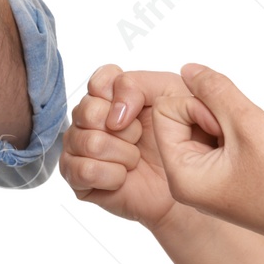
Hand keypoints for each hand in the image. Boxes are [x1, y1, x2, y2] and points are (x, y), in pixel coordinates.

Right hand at [61, 65, 191, 230]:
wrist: (187, 182)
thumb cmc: (181, 138)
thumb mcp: (171, 95)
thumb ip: (138, 84)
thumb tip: (114, 114)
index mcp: (108, 95)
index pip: (97, 82)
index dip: (120, 98)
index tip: (139, 112)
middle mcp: (88, 118)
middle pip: (88, 112)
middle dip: (125, 130)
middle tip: (139, 140)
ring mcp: (78, 147)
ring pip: (89, 142)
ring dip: (123, 155)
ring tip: (135, 160)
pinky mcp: (77, 177)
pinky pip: (85, 170)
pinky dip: (112, 176)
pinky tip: (123, 177)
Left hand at [149, 64, 263, 252]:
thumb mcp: (249, 125)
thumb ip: (215, 90)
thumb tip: (188, 68)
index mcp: (182, 178)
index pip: (166, 113)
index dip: (198, 105)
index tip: (230, 126)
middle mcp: (191, 183)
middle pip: (183, 118)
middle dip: (216, 113)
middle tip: (247, 134)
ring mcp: (213, 182)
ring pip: (209, 125)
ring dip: (235, 122)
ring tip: (260, 145)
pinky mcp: (234, 179)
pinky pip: (227, 140)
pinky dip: (246, 133)